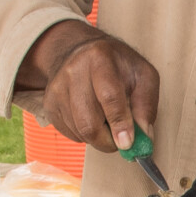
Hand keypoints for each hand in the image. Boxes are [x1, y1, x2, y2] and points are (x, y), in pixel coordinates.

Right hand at [26, 22, 158, 151]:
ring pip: (80, 132)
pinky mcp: (49, 104)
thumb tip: (144, 139)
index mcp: (100, 58)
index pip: (109, 96)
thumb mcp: (143, 75)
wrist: (81, 52)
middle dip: (108, 141)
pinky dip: (85, 134)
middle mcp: (73, 71)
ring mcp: (57, 88)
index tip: (127, 144)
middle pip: (89, 122)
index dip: (119, 123)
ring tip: (107, 119)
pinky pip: (70, 134)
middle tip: (122, 141)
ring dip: (99, 137)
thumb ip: (146, 106)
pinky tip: (92, 116)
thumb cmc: (118, 66)